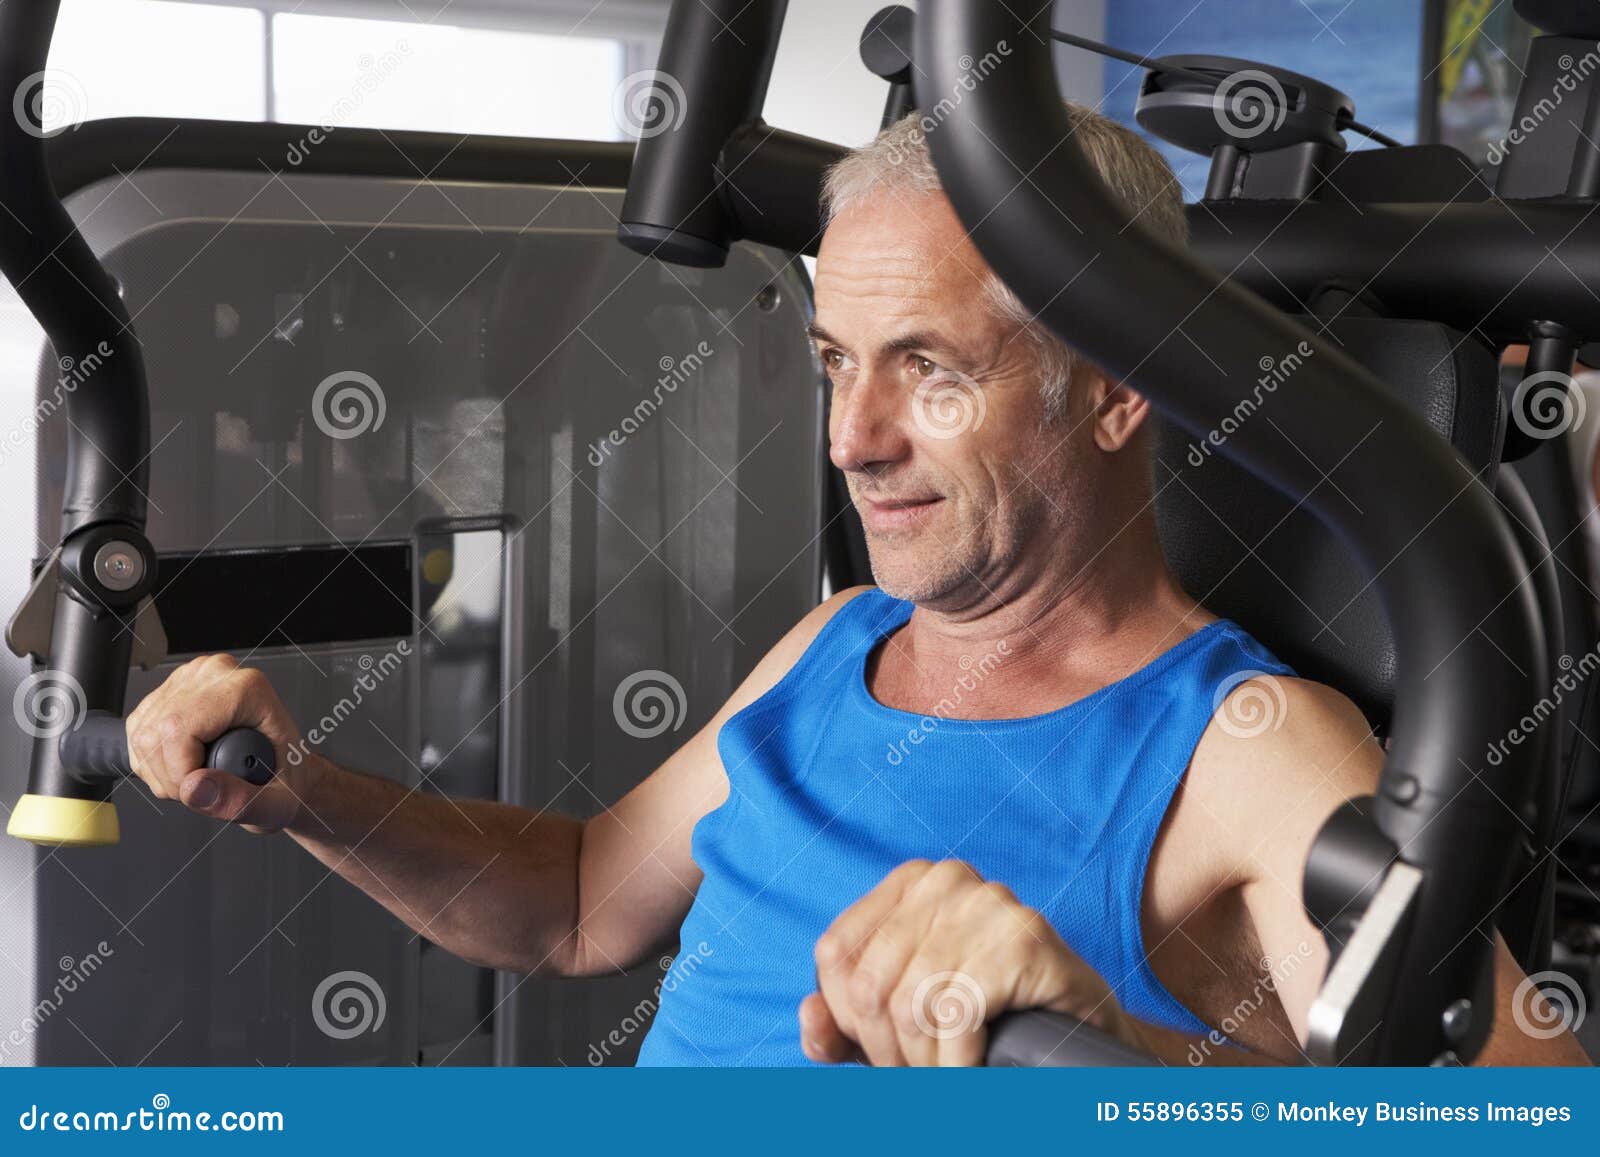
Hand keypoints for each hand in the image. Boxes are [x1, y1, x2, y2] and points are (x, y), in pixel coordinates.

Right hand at [125, 653, 324, 833]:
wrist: (284, 766)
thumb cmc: (285, 777)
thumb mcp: (276, 803)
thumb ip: (239, 801)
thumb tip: (193, 788)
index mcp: (246, 689)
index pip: (179, 730)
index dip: (179, 772)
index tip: (200, 793)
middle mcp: (215, 674)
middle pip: (156, 733)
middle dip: (169, 778)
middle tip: (201, 792)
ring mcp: (189, 678)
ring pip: (143, 734)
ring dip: (159, 772)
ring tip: (197, 780)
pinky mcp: (169, 690)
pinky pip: (138, 731)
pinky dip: (151, 762)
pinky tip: (183, 766)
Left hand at [801, 858, 1137, 1065]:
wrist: (1084, 1031)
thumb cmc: (990, 1019)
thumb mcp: (904, 1019)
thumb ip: (845, 1023)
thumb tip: (811, 1018)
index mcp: (909, 882)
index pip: (835, 954)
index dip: (849, 1019)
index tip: (884, 1054)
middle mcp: (944, 879)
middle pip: (869, 983)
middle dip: (888, 1050)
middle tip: (917, 1077)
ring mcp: (986, 902)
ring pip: (911, 1003)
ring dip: (924, 1062)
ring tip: (943, 1076)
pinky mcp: (1022, 937)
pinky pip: (958, 1014)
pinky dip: (956, 1061)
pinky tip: (970, 1069)